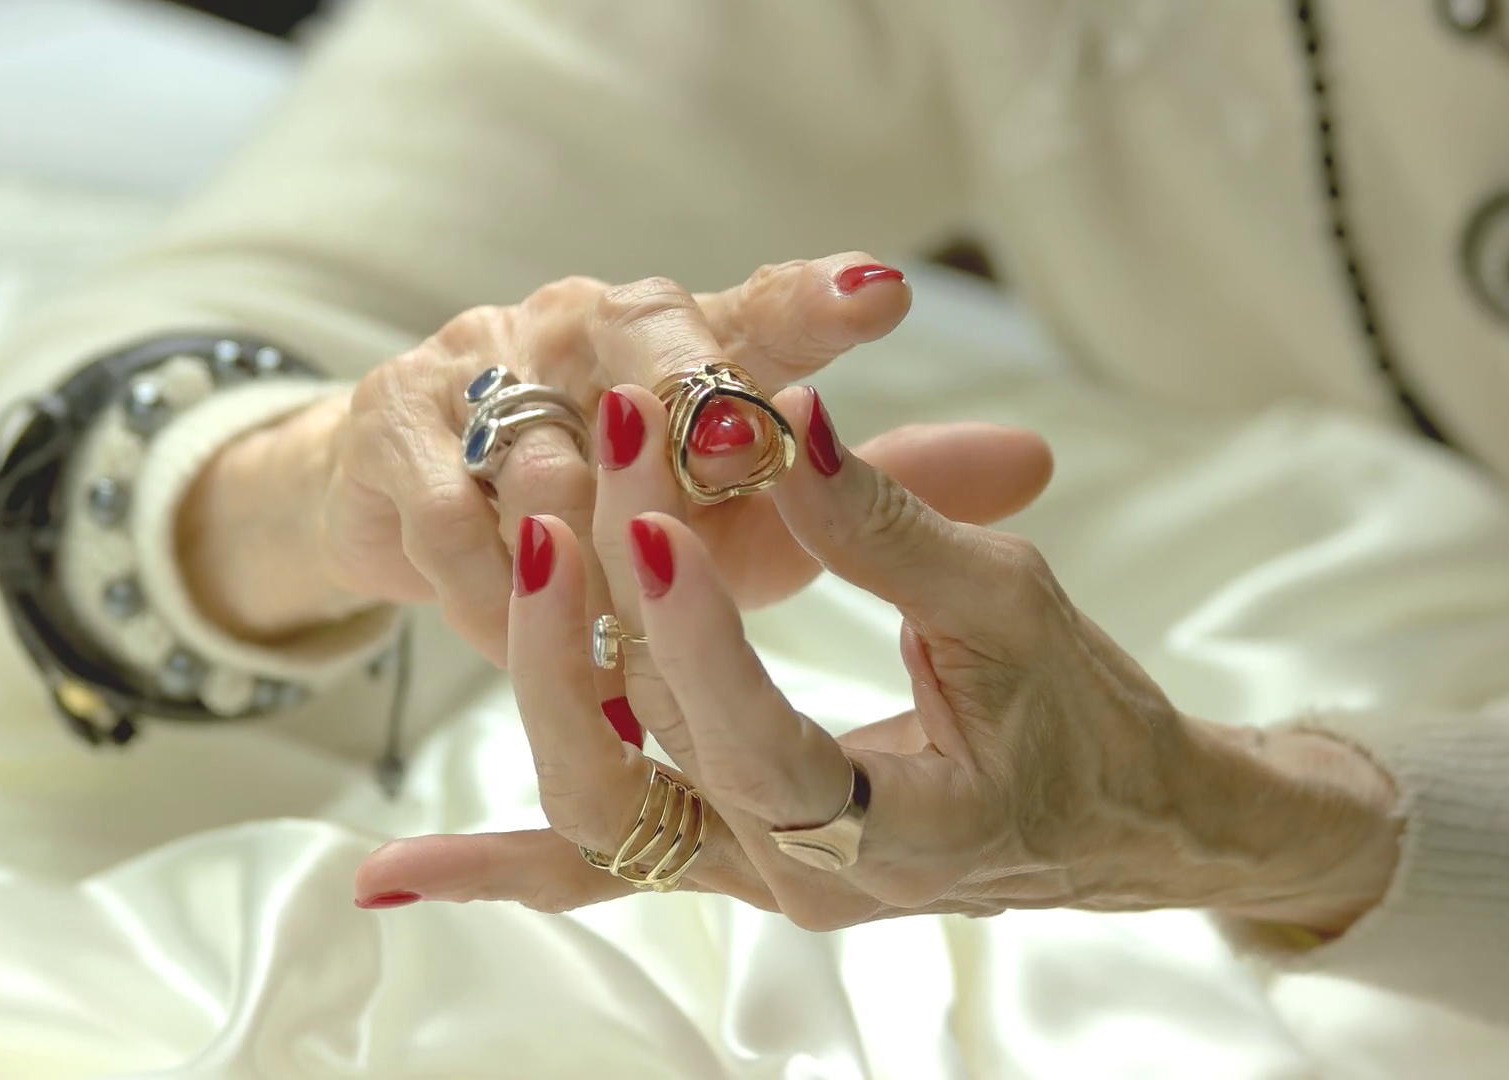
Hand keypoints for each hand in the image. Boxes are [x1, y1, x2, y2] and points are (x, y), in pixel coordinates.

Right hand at [175, 254, 1050, 661]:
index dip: (819, 306)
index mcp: (692, 332)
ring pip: (549, 453)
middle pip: (649, 355)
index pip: (768, 306)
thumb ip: (878, 487)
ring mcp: (487, 367)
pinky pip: (455, 520)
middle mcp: (590, 325)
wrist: (428, 507)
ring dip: (588, 542)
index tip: (884, 299)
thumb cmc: (621, 510)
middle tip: (731, 463)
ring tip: (626, 622)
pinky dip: (494, 585)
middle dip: (689, 411)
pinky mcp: (398, 430)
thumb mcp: (756, 508)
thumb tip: (1036, 459)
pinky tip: (524, 635)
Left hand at [355, 386, 1399, 935]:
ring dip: (536, 684)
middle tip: (587, 469)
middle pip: (644, 763)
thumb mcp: (1012, 610)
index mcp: (892, 834)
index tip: (651, 516)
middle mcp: (799, 882)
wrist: (1116, 822)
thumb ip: (892, 530)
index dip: (695, 634)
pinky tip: (392, 875)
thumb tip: (790, 426)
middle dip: (599, 609)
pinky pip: (598, 869)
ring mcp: (750, 880)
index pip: (759, 742)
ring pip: (594, 816)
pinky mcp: (726, 856)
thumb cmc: (1089, 720)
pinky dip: (498, 867)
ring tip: (500, 552)